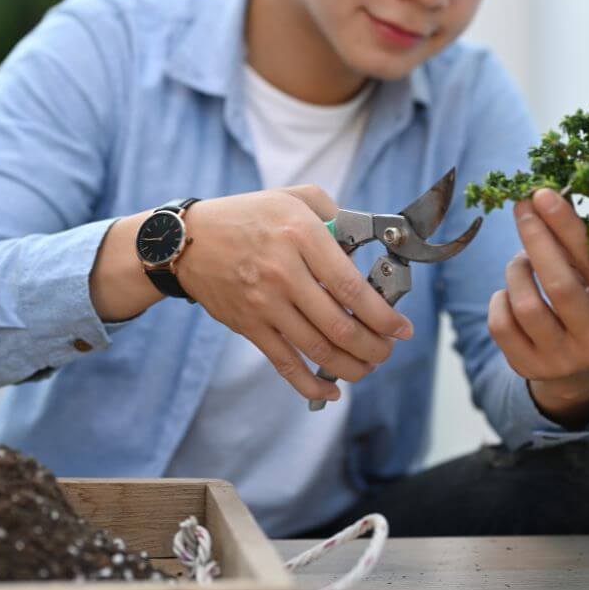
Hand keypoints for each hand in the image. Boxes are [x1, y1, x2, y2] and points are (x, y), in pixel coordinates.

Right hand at [177, 186, 413, 402]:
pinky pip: (284, 364)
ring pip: (317, 349)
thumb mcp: (293, 197)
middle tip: (387, 349)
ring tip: (368, 366)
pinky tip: (330, 392)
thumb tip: (368, 239)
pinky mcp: (248, 325)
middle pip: (340, 325)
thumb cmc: (246, 215)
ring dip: (351, 366)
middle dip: (374, 346)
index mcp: (301, 236)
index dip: (382, 314)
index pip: (351, 286)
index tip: (401, 327)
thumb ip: (335, 213)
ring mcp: (264, 303)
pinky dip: (310, 385)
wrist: (187, 240)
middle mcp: (283, 272)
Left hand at [488, 188, 588, 427]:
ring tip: (521, 261)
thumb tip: (546, 198)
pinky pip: (500, 323)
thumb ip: (581, 246)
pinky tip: (512, 294)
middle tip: (522, 209)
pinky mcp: (529, 368)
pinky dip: (500, 298)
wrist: (579, 366)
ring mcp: (563, 360)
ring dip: (516, 270)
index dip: (566, 226)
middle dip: (535, 238)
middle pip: (559, 284)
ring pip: (524, 304)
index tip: (543, 194)